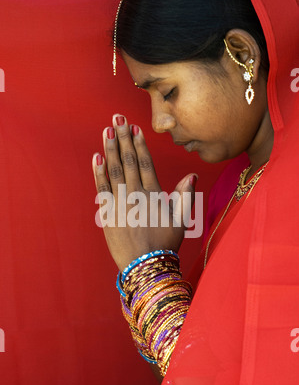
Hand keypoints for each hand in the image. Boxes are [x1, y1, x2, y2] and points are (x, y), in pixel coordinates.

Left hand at [92, 114, 197, 271]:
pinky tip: (96, 157)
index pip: (145, 163)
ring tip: (107, 130)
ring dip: (110, 149)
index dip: (139, 144)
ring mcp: (120, 203)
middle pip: (129, 161)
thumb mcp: (181, 221)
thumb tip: (192, 175)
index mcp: (154, 195)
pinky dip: (98, 172)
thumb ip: (185, 196)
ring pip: (114, 170)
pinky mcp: (107, 213)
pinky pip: (102, 189)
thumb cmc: (165, 244)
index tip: (134, 128)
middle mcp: (136, 195)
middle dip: (123, 138)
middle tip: (117, 118)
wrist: (145, 266)